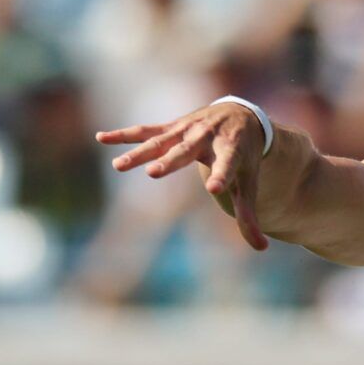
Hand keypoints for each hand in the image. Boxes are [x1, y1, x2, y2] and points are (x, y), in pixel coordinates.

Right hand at [97, 103, 269, 250]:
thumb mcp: (249, 183)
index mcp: (232, 151)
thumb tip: (262, 248)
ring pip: (160, 142)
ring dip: (139, 153)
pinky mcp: (172, 126)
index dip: (222, 176)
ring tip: (118, 166)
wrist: (241, 116)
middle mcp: (208, 137)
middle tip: (153, 172)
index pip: (228, 165)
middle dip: (170, 161)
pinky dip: (124, 135)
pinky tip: (101, 138)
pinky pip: (145, 131)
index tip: (215, 189)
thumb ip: (250, 215)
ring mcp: (187, 130)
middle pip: (187, 151)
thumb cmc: (245, 156)